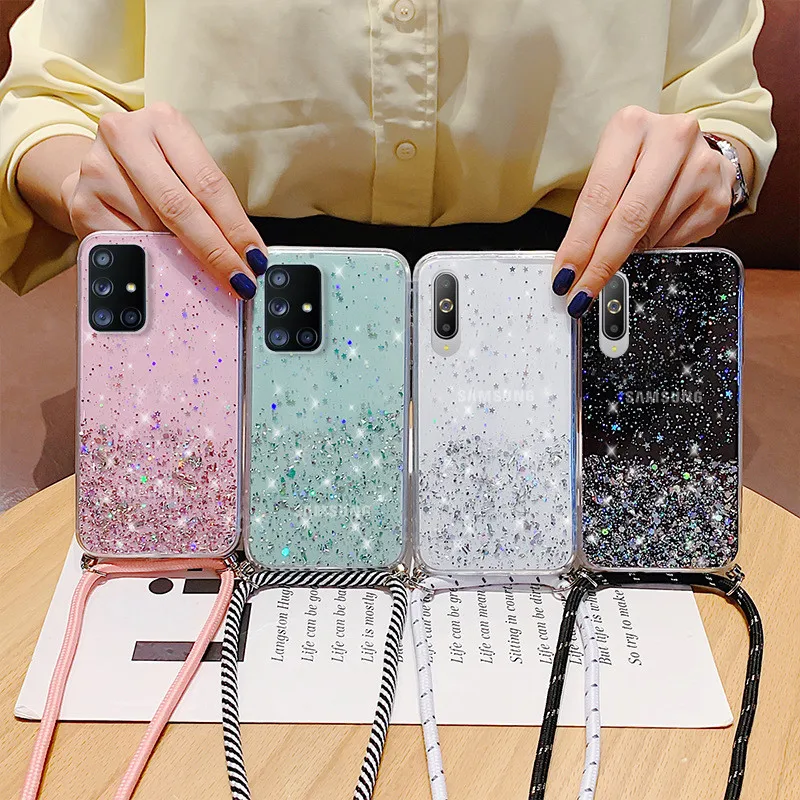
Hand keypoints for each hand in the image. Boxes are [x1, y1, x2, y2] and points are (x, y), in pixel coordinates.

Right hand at [59, 102, 267, 297]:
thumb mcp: (184, 171)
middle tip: (239, 280)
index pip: (209, 183)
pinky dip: (151, 257)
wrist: (98, 169)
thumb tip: (242, 256)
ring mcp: (96, 168)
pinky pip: (127, 244)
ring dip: (181, 256)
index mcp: (163, 122)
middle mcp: (125, 136)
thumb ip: (209, 204)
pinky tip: (159, 258)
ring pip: (153, 229)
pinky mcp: (81, 203)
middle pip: (180, 207)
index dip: (235, 227)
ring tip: (195, 266)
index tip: (255, 259)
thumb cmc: (156, 173)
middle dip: (215, 251)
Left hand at [551, 106, 738, 316]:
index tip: (565, 276)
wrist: (693, 148)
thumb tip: (574, 264)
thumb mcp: (611, 170)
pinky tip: (658, 231)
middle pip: (630, 218)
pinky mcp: (720, 191)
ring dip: (633, 251)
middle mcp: (670, 137)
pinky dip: (660, 245)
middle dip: (602, 263)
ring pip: (654, 231)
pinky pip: (680, 239)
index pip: (598, 198)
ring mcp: (702, 163)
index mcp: (630, 127)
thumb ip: (594, 209)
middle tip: (583, 291)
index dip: (579, 244)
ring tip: (628, 244)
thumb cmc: (639, 162)